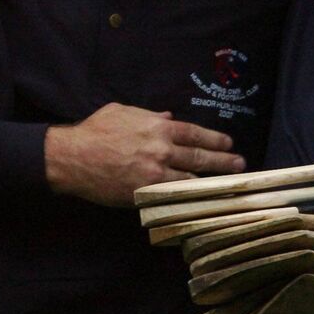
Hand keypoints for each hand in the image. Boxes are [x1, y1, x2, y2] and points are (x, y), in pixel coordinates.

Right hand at [44, 103, 245, 206]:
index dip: (215, 139)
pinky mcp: (143, 193)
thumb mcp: (124, 111)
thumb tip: (169, 116)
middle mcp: (161, 149)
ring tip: (229, 186)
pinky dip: (188, 199)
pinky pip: (171, 196)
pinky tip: (201, 202)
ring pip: (190, 179)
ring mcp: (154, 173)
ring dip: (211, 182)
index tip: (229, 143)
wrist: (72, 157)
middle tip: (240, 165)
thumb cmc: (95, 130)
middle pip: (199, 156)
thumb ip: (149, 114)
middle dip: (223, 161)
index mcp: (158, 127)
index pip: (195, 133)